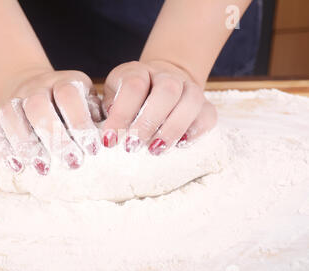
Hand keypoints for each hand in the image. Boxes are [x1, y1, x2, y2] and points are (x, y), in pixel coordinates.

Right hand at [0, 68, 101, 174]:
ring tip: (43, 168)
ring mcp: (15, 99)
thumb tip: (110, 136)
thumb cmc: (71, 102)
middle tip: (72, 163)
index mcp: (64, 81)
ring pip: (12, 115)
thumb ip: (96, 116)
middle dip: (54, 136)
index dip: (79, 122)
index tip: (92, 150)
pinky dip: (3, 148)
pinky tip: (16, 166)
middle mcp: (37, 87)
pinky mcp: (0, 114)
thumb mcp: (87, 101)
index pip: (69, 95)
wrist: (33, 84)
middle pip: (38, 105)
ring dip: (26, 144)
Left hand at [101, 60, 216, 153]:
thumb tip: (111, 130)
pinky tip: (180, 145)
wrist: (159, 83)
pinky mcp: (205, 106)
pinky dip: (195, 132)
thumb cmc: (129, 98)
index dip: (121, 114)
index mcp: (138, 72)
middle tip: (132, 146)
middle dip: (148, 122)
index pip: (133, 86)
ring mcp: (189, 89)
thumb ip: (110, 109)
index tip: (110, 139)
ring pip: (190, 101)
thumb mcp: (113, 97)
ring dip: (172, 129)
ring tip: (155, 150)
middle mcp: (166, 76)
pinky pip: (207, 116)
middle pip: (166, 91)